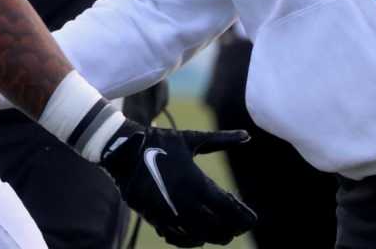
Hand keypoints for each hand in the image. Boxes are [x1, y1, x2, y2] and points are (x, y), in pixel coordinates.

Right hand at [99, 120, 255, 246]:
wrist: (123, 151)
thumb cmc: (160, 142)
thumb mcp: (191, 138)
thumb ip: (221, 140)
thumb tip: (247, 136)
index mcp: (196, 183)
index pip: (230, 210)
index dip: (244, 218)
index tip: (252, 218)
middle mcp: (185, 203)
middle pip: (219, 229)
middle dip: (233, 229)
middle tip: (239, 225)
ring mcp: (169, 214)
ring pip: (201, 237)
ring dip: (214, 236)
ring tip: (222, 232)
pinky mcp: (155, 219)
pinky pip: (179, 239)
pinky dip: (192, 241)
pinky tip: (199, 236)